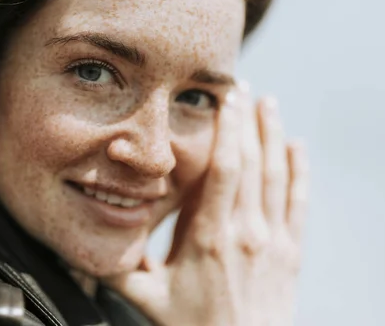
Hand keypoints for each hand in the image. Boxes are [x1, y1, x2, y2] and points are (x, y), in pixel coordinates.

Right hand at [104, 81, 309, 325]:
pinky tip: (297, 145)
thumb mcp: (147, 298)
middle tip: (244, 87)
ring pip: (277, 176)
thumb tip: (84, 238)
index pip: (223, 170)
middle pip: (253, 164)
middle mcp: (245, 233)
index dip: (227, 130)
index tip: (226, 99)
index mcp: (208, 238)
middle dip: (248, 121)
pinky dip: (300, 170)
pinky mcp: (290, 251)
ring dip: (274, 136)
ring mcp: (272, 241)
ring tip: (269, 103)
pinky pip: (298, 202)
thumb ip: (117, 266)